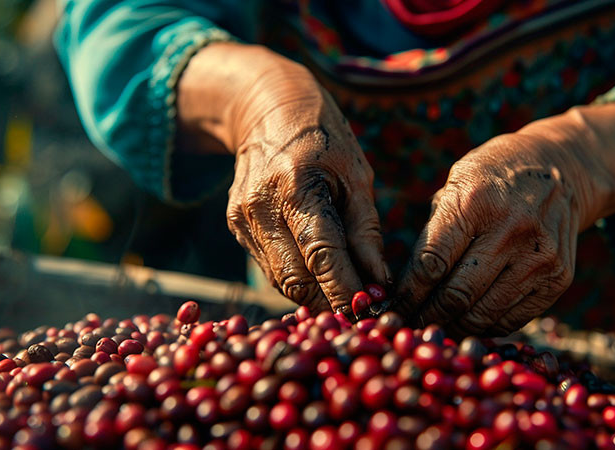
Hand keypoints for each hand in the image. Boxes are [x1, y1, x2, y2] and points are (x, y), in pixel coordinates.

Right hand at [177, 43, 388, 312]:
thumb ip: (366, 230)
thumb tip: (378, 281)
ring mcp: (242, 220)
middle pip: (296, 279)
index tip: (371, 311)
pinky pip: (271, 269)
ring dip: (315, 298)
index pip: (321, 254)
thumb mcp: (357, 175)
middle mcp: (260, 207)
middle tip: (363, 312)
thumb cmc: (324, 139)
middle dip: (330, 303)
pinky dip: (298, 280)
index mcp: (295, 186)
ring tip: (346, 299)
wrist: (266, 109)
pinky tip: (321, 280)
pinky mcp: (235, 228)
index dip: (345, 290)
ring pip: (281, 282)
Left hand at [395, 104, 614, 336]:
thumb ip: (433, 233)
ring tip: (436, 330)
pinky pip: (513, 319)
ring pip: (484, 314)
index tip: (392, 310)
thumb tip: (404, 289)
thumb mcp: (455, 185)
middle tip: (410, 328)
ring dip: (455, 328)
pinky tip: (468, 324)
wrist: (559, 168)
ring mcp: (539, 256)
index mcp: (474, 203)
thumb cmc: (492, 179)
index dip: (407, 295)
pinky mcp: (558, 277)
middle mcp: (511, 230)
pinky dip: (486, 328)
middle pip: (457, 296)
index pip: (431, 264)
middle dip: (427, 318)